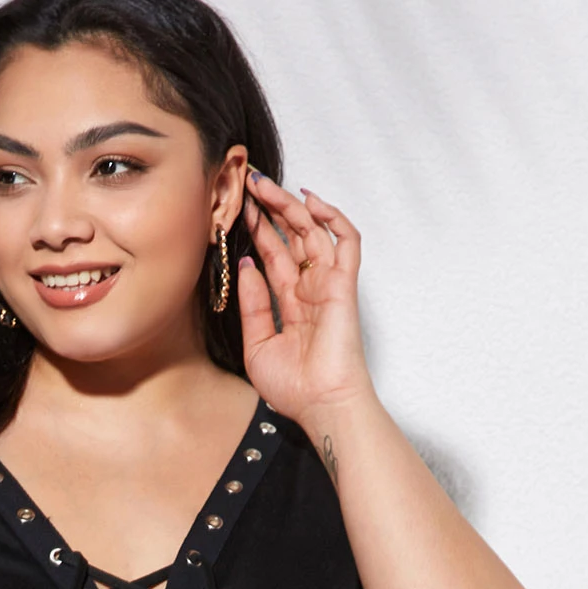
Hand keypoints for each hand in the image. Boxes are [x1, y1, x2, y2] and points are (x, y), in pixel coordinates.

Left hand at [237, 172, 376, 423]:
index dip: (258, 231)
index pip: (273, 257)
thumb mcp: (257, 344)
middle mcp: (310, 290)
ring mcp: (328, 285)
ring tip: (266, 184)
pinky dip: (333, 218)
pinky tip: (311, 201)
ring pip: (313, 232)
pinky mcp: (344, 285)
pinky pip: (346, 242)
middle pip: (292, 238)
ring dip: (291, 206)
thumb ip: (253, 305)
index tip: (240, 208)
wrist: (320, 405)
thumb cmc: (294, 387)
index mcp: (291, 304)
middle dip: (271, 209)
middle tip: (250, 184)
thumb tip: (247, 267)